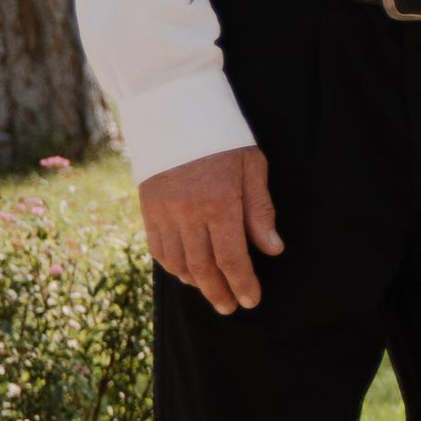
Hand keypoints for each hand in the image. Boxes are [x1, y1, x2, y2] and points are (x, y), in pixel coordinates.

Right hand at [141, 145, 280, 315]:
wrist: (176, 112)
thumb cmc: (223, 139)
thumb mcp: (252, 167)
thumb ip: (261, 211)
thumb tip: (273, 249)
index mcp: (220, 203)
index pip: (232, 258)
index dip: (242, 284)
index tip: (251, 300)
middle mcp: (189, 214)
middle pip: (203, 269)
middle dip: (219, 293)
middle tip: (231, 308)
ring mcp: (164, 214)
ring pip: (179, 264)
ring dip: (196, 284)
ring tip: (213, 292)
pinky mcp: (148, 210)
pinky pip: (158, 250)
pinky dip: (173, 267)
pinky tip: (187, 273)